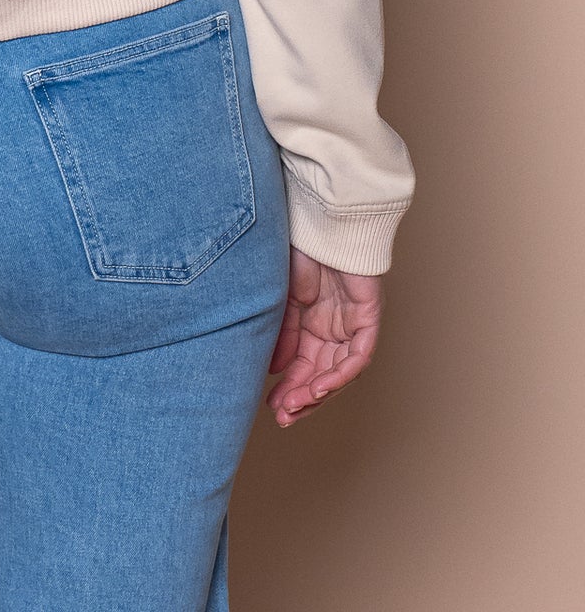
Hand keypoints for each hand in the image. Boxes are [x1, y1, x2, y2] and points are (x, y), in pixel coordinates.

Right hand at [265, 245, 382, 426]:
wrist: (322, 225)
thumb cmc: (302, 252)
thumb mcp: (284, 301)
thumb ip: (283, 335)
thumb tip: (274, 370)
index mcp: (314, 326)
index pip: (303, 366)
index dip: (289, 387)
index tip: (273, 405)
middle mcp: (335, 331)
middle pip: (321, 374)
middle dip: (303, 397)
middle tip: (284, 416)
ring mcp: (353, 326)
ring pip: (340, 371)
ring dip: (319, 391)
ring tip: (297, 404)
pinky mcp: (368, 319)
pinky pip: (359, 356)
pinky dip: (341, 373)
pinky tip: (321, 386)